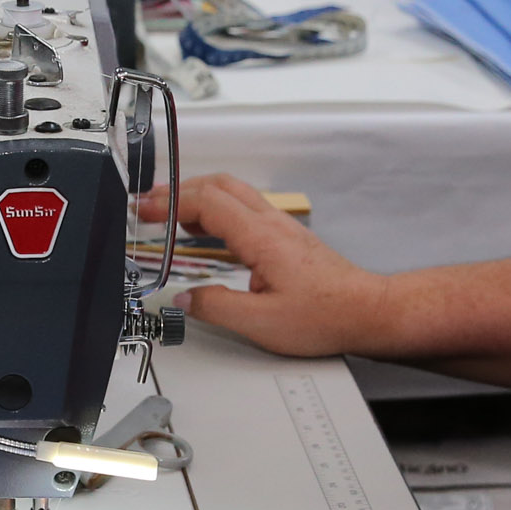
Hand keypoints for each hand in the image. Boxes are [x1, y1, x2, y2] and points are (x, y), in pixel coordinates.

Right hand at [142, 173, 394, 357]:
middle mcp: (271, 224)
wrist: (367, 311)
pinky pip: (244, 210)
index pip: (206, 203)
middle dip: (178, 191)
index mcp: (261, 237)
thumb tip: (185, 298)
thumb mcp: (262, 323)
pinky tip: (206, 232)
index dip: (169, 202)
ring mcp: (281, 227)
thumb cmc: (327, 315)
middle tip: (149, 206)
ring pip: (233, 194)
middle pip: (218, 186)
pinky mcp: (286, 238)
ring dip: (197, 197)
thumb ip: (216, 307)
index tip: (143, 210)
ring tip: (169, 215)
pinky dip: (216, 211)